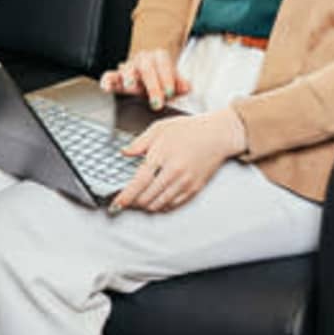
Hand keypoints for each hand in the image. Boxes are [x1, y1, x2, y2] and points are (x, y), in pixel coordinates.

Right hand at [102, 48, 185, 109]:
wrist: (150, 83)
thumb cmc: (162, 83)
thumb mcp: (174, 84)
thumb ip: (181, 84)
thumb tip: (187, 87)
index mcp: (158, 57)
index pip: (163, 62)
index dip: (167, 77)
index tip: (170, 92)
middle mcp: (142, 59)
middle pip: (146, 66)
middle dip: (152, 85)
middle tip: (157, 102)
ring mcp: (128, 68)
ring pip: (127, 68)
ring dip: (129, 78)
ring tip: (131, 88)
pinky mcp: (116, 77)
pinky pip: (109, 76)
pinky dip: (107, 81)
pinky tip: (107, 88)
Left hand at [112, 107, 244, 213]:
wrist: (217, 135)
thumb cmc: (189, 129)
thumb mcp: (160, 128)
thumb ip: (139, 142)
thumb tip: (124, 152)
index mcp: (162, 156)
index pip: (138, 182)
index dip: (125, 196)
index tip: (116, 204)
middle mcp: (173, 172)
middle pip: (147, 197)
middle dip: (133, 202)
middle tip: (126, 201)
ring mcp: (185, 182)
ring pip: (159, 204)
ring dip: (146, 206)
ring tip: (139, 201)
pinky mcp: (194, 189)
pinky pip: (173, 205)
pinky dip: (161, 206)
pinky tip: (156, 200)